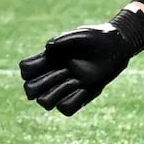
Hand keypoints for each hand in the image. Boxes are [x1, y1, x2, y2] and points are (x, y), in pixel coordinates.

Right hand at [20, 8, 143, 115]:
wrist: (117, 46)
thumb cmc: (97, 37)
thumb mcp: (81, 35)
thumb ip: (63, 40)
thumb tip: (47, 50)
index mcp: (49, 60)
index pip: (26, 71)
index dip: (31, 68)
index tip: (49, 58)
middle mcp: (54, 75)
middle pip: (30, 90)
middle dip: (43, 82)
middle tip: (64, 70)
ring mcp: (66, 87)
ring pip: (45, 102)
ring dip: (58, 92)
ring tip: (75, 79)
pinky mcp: (81, 96)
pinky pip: (65, 109)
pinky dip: (72, 100)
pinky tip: (85, 88)